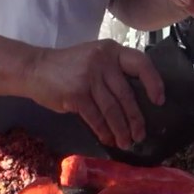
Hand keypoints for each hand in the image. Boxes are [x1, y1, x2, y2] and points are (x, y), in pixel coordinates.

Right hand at [22, 40, 163, 148]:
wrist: (35, 69)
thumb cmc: (68, 67)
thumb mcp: (94, 59)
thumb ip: (113, 73)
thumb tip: (134, 103)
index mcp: (111, 50)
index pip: (140, 64)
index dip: (153, 82)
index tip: (159, 101)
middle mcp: (102, 61)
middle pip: (126, 95)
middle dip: (135, 119)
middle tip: (140, 135)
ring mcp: (89, 77)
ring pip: (112, 110)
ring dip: (121, 130)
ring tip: (125, 142)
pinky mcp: (76, 94)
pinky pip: (96, 117)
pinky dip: (103, 131)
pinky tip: (108, 139)